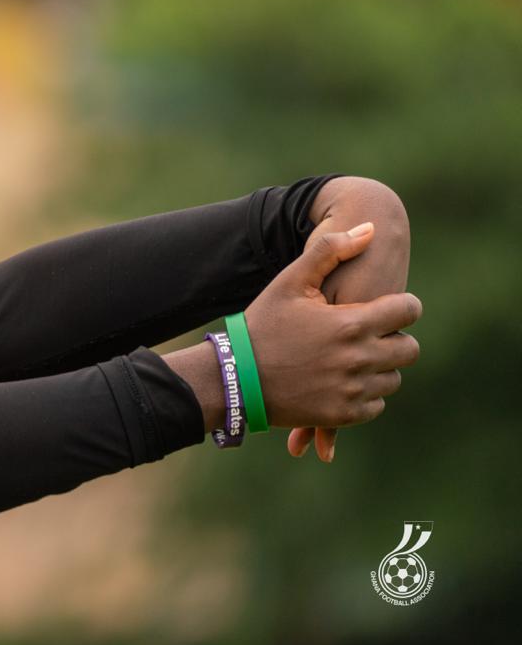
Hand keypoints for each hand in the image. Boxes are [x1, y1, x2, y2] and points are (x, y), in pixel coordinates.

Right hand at [289, 179, 411, 460]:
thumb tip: (369, 229)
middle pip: (410, 349)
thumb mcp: (290, 281)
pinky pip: (376, 404)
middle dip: (393, 339)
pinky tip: (341, 379)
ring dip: (379, 367)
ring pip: (393, 378)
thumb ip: (329, 251)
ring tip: (349, 357)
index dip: (402, 306)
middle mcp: (358, 359)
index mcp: (350, 324)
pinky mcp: (343, 415)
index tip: (388, 307)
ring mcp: (352, 390)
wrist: (236, 377)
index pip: (408, 311)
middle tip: (368, 334)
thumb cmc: (263, 324)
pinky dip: (365, 393)